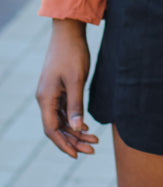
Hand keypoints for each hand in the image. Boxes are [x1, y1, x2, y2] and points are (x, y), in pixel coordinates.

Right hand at [36, 19, 98, 157]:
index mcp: (45, 98)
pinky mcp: (58, 88)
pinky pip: (64, 110)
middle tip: (93, 149)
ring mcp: (51, 94)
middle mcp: (45, 99)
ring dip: (76, 131)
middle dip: (73, 140)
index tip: (77, 155)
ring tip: (94, 140)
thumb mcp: (76, 79)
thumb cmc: (72, 53)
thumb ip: (76, 104)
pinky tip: (86, 125)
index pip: (51, 130)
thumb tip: (77, 129)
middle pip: (57, 128)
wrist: (68, 31)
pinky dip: (74, 119)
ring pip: (61, 120)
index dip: (63, 144)